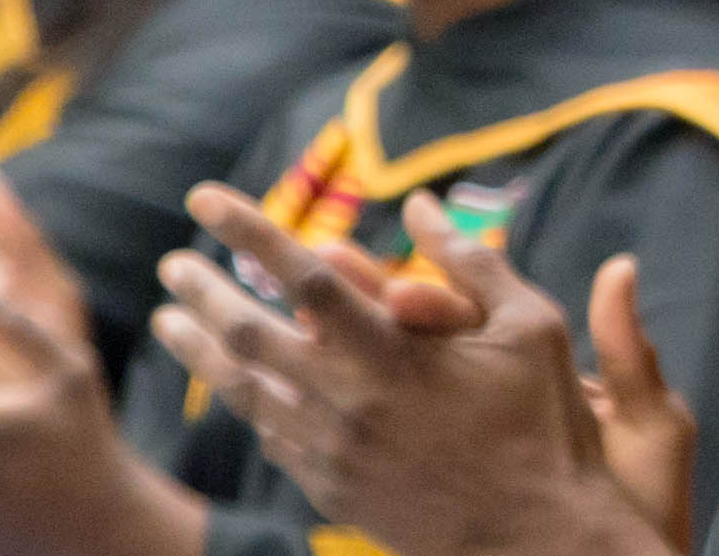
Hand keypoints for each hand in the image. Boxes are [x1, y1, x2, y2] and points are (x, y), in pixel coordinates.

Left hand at [157, 187, 680, 555]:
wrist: (541, 543)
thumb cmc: (548, 428)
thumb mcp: (533, 327)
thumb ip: (471, 262)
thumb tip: (422, 205)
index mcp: (394, 355)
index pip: (303, 275)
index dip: (247, 230)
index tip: (203, 198)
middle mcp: (349, 403)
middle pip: (247, 335)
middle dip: (201, 292)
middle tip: (171, 264)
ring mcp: (333, 453)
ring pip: (243, 392)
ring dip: (202, 351)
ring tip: (170, 322)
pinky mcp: (331, 491)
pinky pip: (274, 437)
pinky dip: (250, 402)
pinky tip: (240, 386)